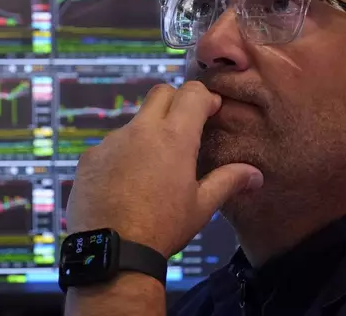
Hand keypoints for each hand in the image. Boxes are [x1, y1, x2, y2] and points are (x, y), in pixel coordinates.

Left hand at [65, 81, 263, 257]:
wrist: (112, 251)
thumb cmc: (163, 228)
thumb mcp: (201, 207)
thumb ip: (228, 182)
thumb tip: (255, 175)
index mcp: (173, 138)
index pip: (192, 94)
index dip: (204, 98)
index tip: (210, 112)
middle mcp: (140, 131)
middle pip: (160, 94)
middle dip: (176, 102)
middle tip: (184, 128)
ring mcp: (111, 142)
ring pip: (134, 122)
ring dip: (147, 133)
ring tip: (152, 168)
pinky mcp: (89, 157)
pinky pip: (110, 146)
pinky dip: (122, 155)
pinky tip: (125, 183)